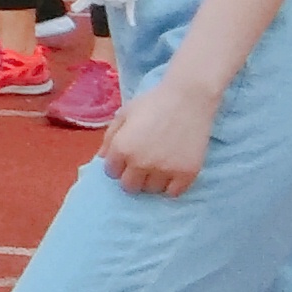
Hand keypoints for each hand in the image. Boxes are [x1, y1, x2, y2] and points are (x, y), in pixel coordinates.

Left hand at [98, 70, 215, 196]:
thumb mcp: (124, 114)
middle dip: (132, 176)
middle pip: (129, 186)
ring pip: (151, 190)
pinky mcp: (187, 174)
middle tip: (142, 164)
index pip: (111, 172)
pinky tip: (172, 173)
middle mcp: (141, 163)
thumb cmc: (153, 103)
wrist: (189, 98)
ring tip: (158, 166)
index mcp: (122, 148)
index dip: (117, 164)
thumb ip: (110, 137)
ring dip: (152, 181)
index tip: (127, 157)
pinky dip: (171, 187)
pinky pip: (174, 193)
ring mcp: (165, 170)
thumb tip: (102, 158)